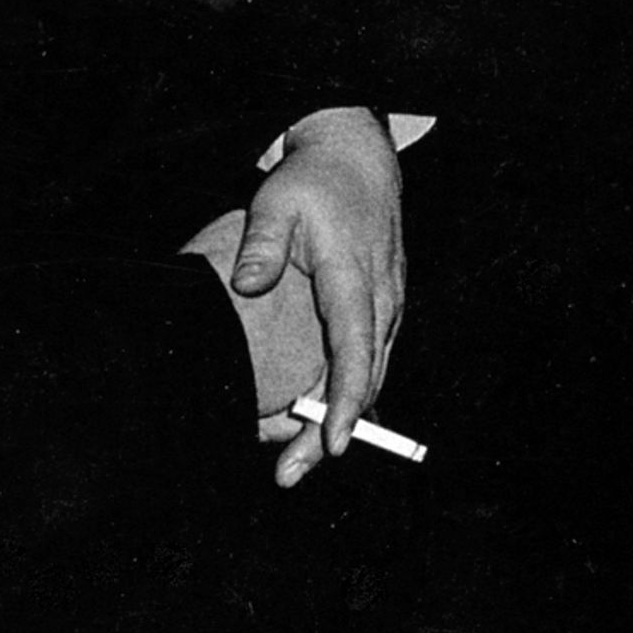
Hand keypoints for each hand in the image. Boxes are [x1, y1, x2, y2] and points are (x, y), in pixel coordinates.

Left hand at [183, 106, 404, 486]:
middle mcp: (380, 298)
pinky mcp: (381, 309)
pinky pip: (369, 362)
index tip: (333, 441)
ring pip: (370, 375)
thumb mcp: (278, 201)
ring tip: (296, 461)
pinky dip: (347, 396)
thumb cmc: (316, 182)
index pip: (354, 349)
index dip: (346, 400)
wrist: (360, 160)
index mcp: (355, 277)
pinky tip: (317, 423)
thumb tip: (246, 286)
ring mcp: (385, 305)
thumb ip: (262, 243)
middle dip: (332, 431)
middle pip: (365, 378)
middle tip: (289, 472)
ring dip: (338, 420)